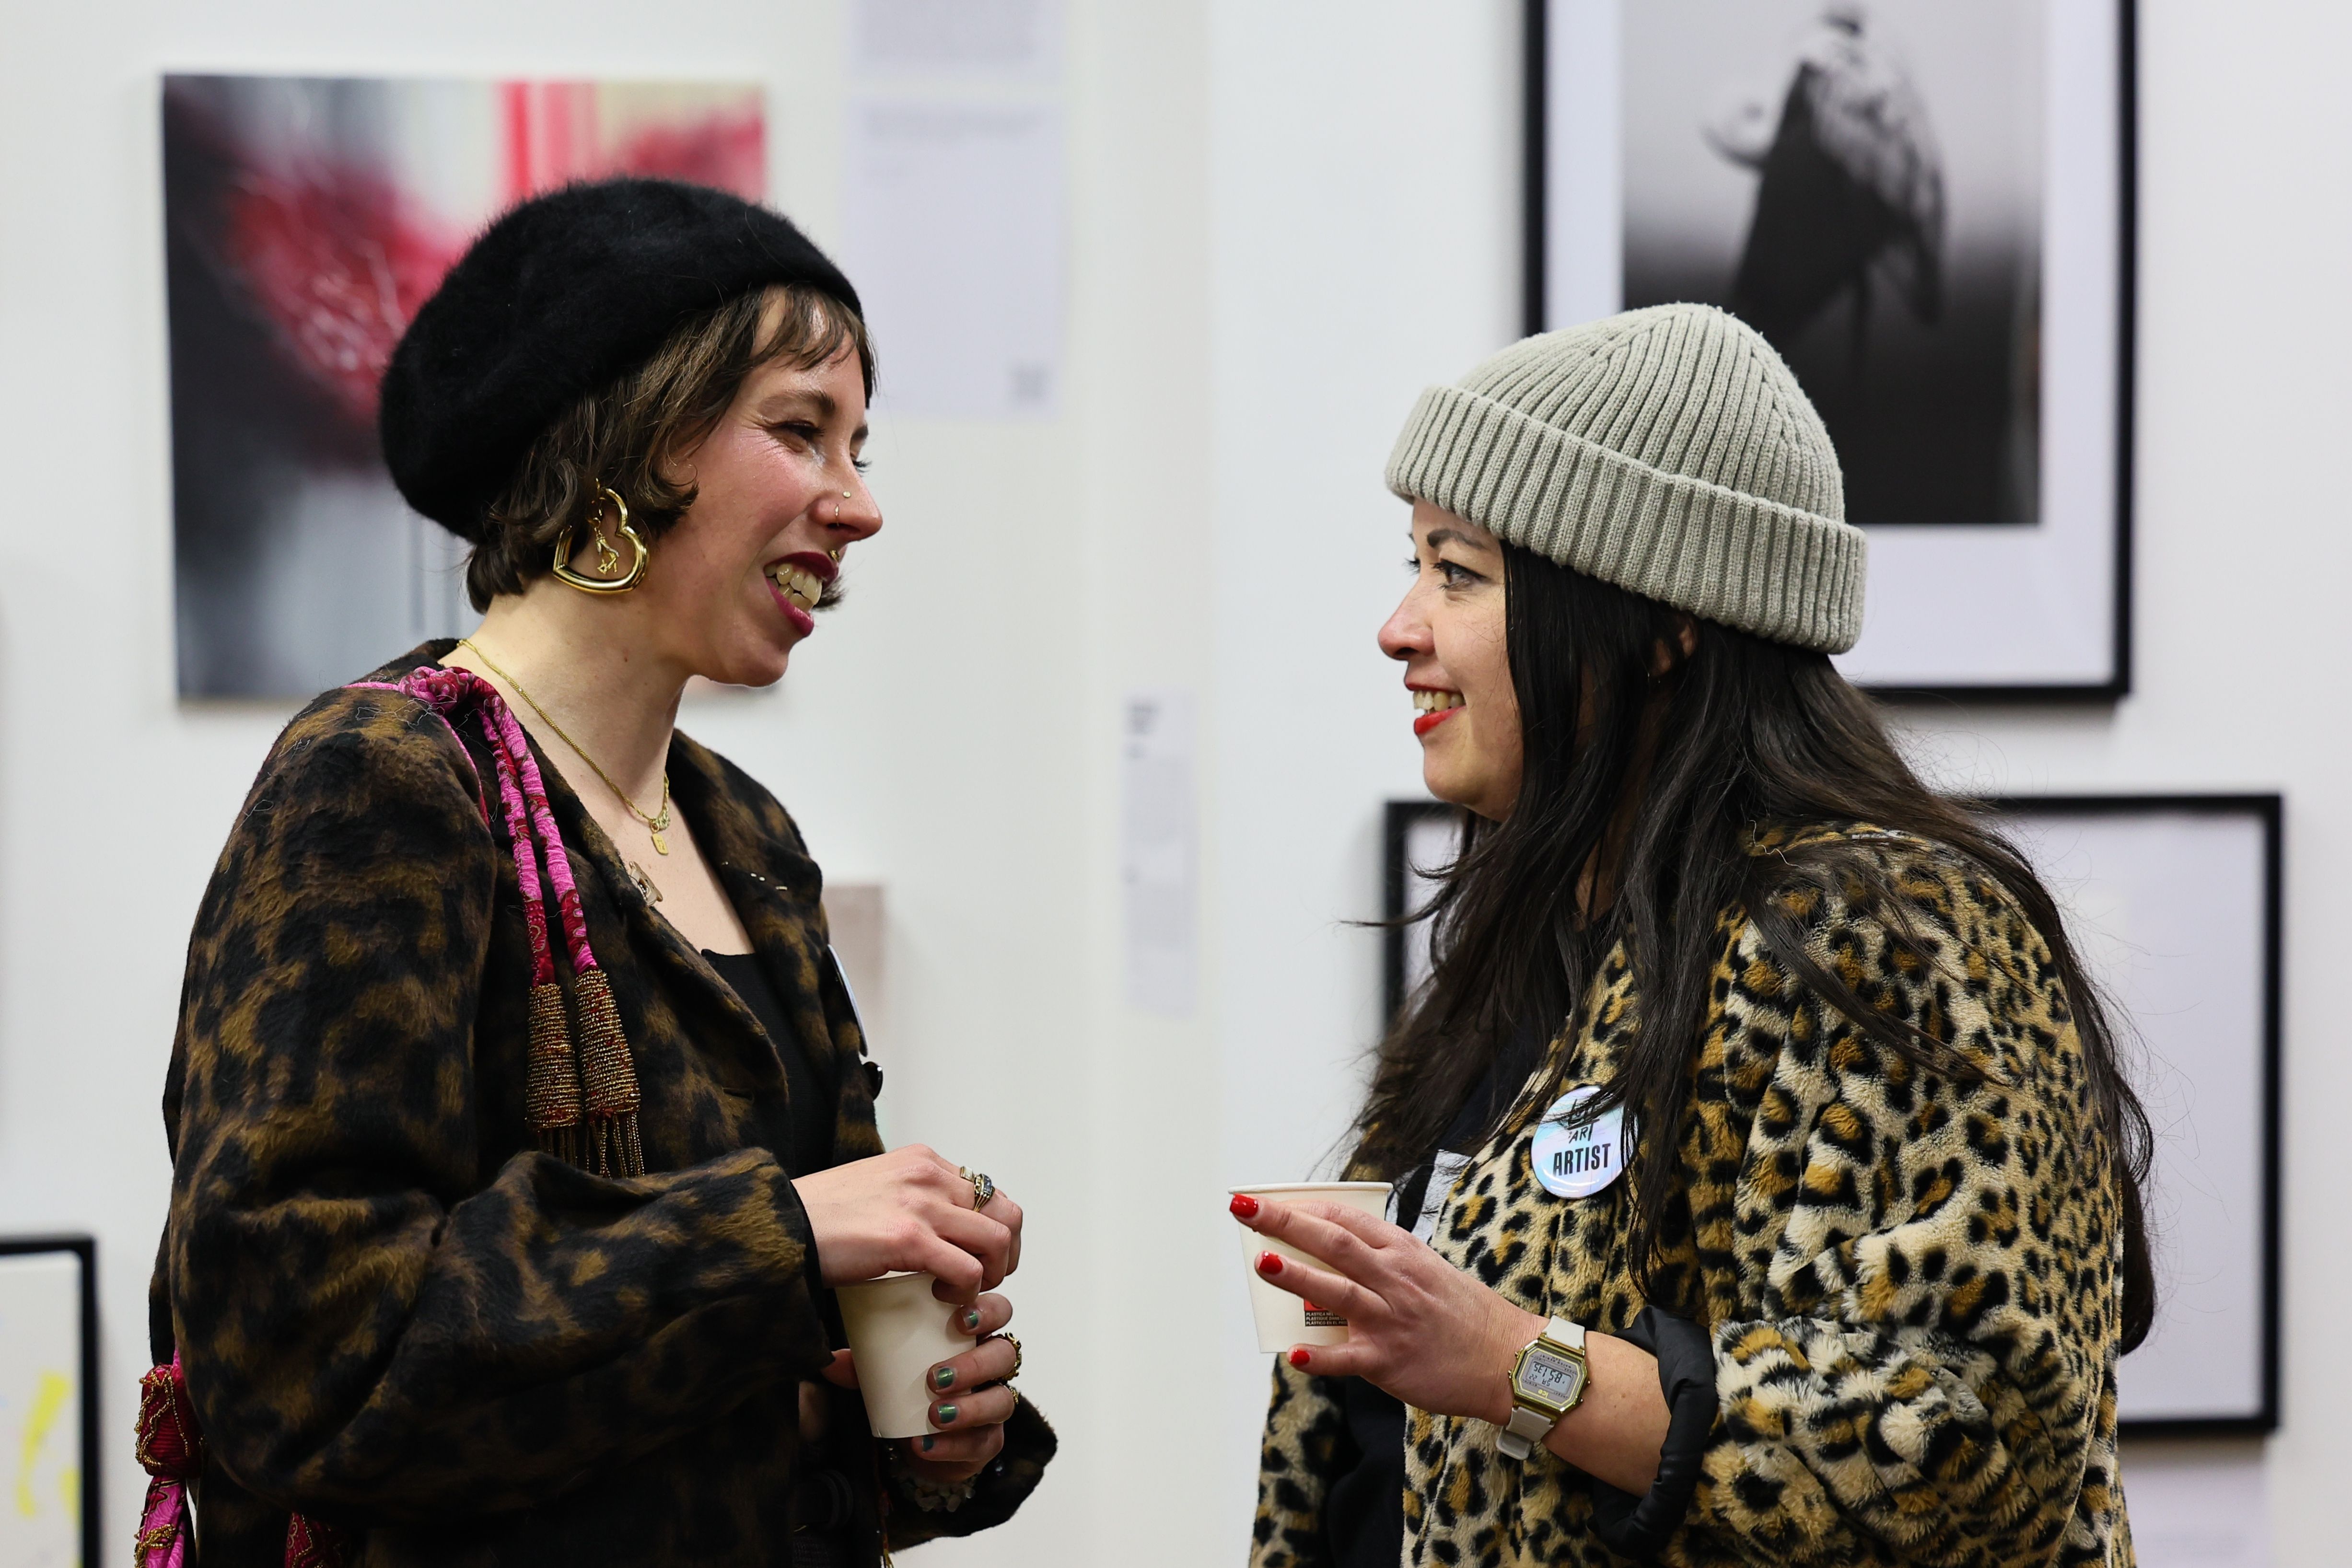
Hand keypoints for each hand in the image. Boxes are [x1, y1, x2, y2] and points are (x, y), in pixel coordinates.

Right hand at [794, 1145, 1022, 1298]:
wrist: (776, 1226)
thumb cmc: (817, 1218)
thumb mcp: (874, 1191)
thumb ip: (907, 1198)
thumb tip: (931, 1229)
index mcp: (921, 1161)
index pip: (987, 1190)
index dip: (993, 1229)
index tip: (978, 1257)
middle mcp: (927, 1174)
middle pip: (1005, 1210)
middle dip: (1005, 1252)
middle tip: (984, 1279)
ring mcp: (920, 1204)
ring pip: (997, 1238)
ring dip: (991, 1272)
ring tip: (962, 1290)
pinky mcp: (908, 1238)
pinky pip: (968, 1269)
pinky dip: (966, 1290)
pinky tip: (942, 1298)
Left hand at [820, 1293, 1022, 1482]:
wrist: (916, 1440)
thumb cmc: (906, 1388)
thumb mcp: (884, 1370)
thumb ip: (862, 1364)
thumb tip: (829, 1362)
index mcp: (972, 1335)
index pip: (997, 1310)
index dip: (986, 1311)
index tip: (958, 1318)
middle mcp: (991, 1366)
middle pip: (1005, 1353)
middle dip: (975, 1363)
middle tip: (935, 1376)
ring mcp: (994, 1403)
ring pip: (1002, 1400)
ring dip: (970, 1407)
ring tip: (935, 1414)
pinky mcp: (989, 1440)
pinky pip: (983, 1442)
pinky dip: (953, 1445)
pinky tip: (926, 1444)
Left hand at [1230, 1193, 1534, 1421]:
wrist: (1508, 1359)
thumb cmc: (1464, 1315)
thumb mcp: (1428, 1271)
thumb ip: (1385, 1261)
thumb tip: (1335, 1254)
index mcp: (1403, 1252)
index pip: (1347, 1218)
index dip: (1304, 1207)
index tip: (1269, 1200)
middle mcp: (1395, 1279)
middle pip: (1333, 1243)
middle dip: (1284, 1223)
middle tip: (1244, 1208)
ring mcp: (1391, 1319)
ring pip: (1336, 1290)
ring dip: (1295, 1274)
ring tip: (1260, 1260)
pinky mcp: (1389, 1360)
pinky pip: (1347, 1358)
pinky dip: (1319, 1356)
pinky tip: (1292, 1353)